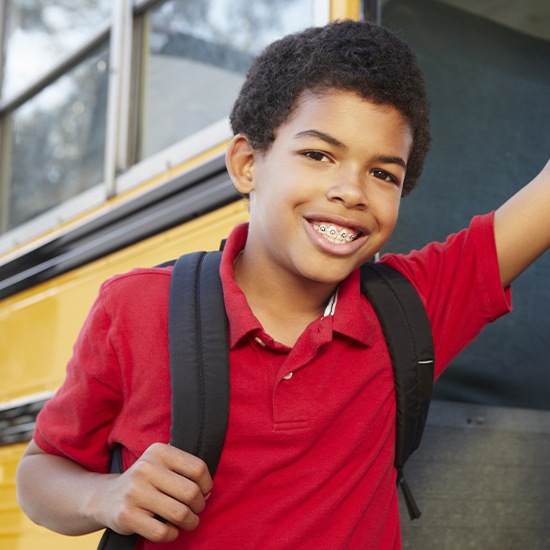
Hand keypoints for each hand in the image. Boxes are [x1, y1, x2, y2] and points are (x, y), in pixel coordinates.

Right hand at [95, 442, 212, 542]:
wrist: (106, 497)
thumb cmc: (146, 482)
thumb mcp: (162, 464)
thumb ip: (186, 471)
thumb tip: (208, 492)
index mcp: (159, 451)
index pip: (198, 468)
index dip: (207, 485)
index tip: (203, 493)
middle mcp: (145, 468)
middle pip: (191, 492)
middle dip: (199, 506)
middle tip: (195, 510)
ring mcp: (134, 492)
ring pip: (179, 514)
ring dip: (190, 522)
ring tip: (187, 521)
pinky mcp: (126, 515)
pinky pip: (163, 532)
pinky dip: (172, 534)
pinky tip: (170, 530)